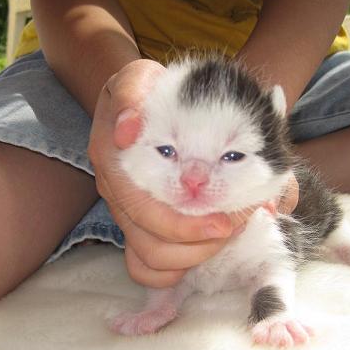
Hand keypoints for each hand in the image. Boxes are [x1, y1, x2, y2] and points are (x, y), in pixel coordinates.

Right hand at [88, 59, 248, 287]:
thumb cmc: (148, 92)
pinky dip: (171, 271)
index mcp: (115, 162)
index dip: (184, 225)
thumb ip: (133, 92)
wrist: (135, 102)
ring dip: (191, 257)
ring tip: (223, 236)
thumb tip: (127, 132)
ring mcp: (122, 212)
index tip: (225, 221)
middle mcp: (116, 193)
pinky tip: (196, 253)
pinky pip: (142, 266)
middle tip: (234, 227)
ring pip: (149, 260)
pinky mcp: (133, 225)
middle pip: (151, 244)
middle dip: (199, 246)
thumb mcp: (140, 77)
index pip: (143, 210)